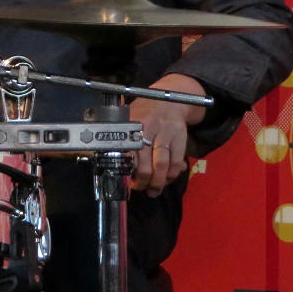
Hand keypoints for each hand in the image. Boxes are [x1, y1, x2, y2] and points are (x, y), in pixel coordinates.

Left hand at [129, 73, 205, 196]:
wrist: (169, 101)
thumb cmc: (144, 113)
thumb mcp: (128, 119)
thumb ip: (123, 139)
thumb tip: (112, 163)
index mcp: (131, 126)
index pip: (127, 154)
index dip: (128, 172)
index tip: (127, 182)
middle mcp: (147, 130)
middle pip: (144, 165)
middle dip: (142, 182)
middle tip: (140, 188)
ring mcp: (165, 135)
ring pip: (161, 166)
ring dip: (157, 183)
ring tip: (153, 189)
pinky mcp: (179, 139)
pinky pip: (175, 163)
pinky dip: (171, 175)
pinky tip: (166, 179)